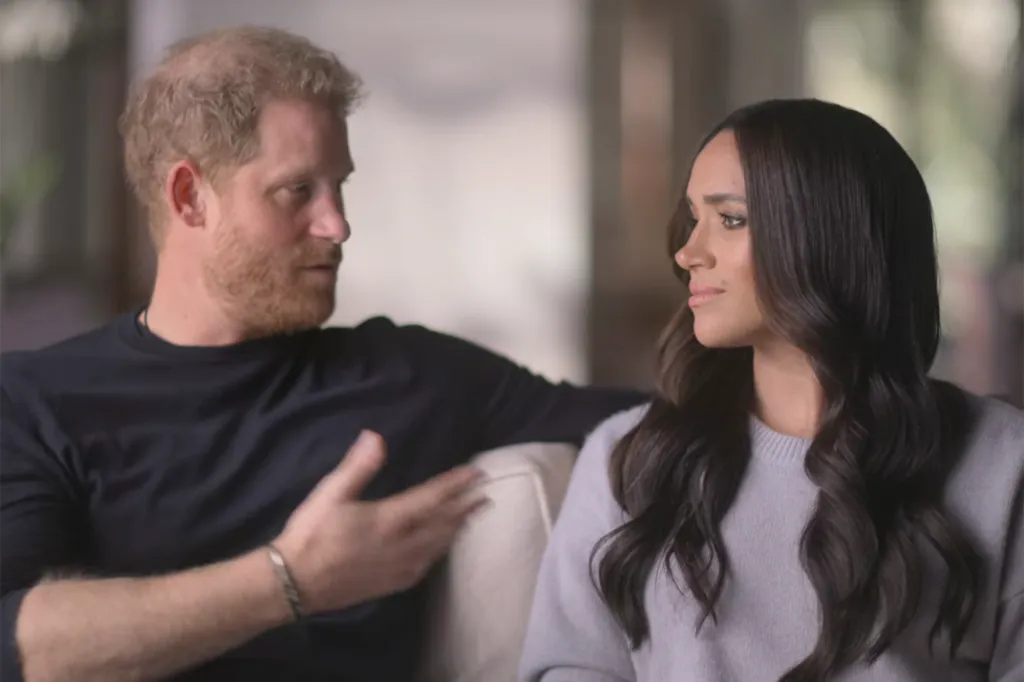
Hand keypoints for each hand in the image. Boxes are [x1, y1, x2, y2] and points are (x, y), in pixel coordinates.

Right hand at [272, 430, 488, 613]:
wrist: (292, 583)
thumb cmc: (310, 534)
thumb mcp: (330, 494)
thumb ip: (357, 467)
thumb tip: (376, 437)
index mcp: (388, 520)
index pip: (432, 498)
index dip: (456, 485)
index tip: (476, 474)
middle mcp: (401, 545)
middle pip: (442, 524)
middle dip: (465, 508)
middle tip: (485, 496)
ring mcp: (397, 568)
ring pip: (436, 547)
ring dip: (456, 530)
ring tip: (471, 518)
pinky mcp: (390, 585)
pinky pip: (424, 567)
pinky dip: (438, 553)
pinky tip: (439, 551)